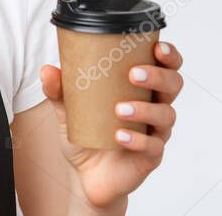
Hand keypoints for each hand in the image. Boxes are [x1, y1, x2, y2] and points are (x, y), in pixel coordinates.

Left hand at [39, 40, 183, 209]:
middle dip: (158, 76)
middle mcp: (154, 107)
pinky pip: (153, 146)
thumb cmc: (86, 134)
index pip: (166, 66)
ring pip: (166, 114)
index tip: (157, 47)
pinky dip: (137, 140)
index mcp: (141, 88)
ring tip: (120, 110)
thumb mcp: (68, 110)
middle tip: (133, 74)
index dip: (168, 55)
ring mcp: (155, 132)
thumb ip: (58, 90)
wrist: (86, 175)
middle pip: (173, 85)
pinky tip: (120, 137)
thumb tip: (47, 70)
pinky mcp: (150, 157)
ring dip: (144, 109)